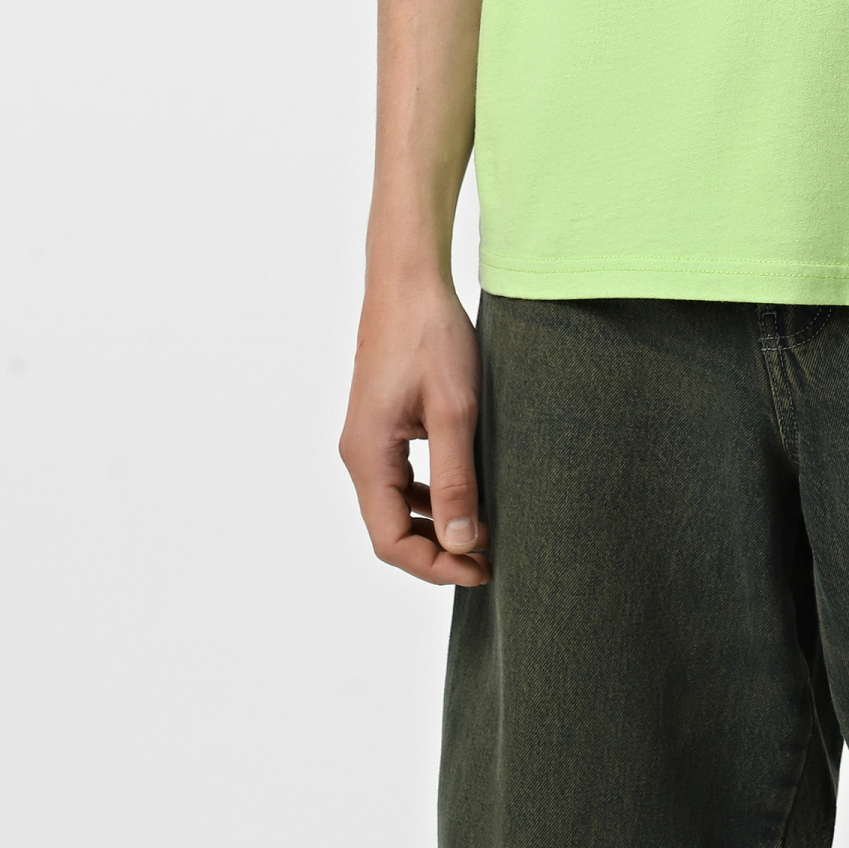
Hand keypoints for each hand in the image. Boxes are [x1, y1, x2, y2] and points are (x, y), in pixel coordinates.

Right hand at [339, 272, 490, 586]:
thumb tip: (461, 543)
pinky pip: (399, 477)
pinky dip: (428, 496)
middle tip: (489, 558)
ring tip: (483, 531)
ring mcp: (368, 438)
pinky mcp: (383, 423)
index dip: (435, 566)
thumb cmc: (430, 335)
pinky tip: (463, 492)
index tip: (482, 569)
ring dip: (434, 525)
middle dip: (437, 551)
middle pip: (388, 529)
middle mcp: (359, 452)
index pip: (390, 540)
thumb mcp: (455, 411)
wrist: (409, 278)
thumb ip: (455, 480)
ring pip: (393, 506)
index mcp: (367, 455)